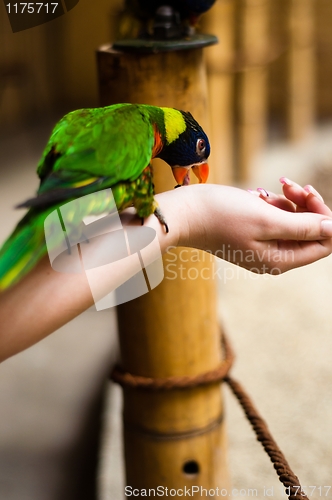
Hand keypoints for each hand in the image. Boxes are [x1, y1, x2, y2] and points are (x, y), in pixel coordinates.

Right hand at [175, 182, 331, 273]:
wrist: (185, 213)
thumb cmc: (222, 216)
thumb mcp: (267, 220)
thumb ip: (303, 227)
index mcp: (280, 260)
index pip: (323, 243)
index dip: (324, 218)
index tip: (308, 193)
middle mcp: (273, 257)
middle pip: (309, 231)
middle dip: (304, 205)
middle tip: (289, 184)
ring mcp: (262, 245)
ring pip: (292, 221)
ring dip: (287, 201)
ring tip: (268, 189)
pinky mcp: (252, 233)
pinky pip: (275, 218)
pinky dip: (272, 203)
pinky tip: (257, 194)